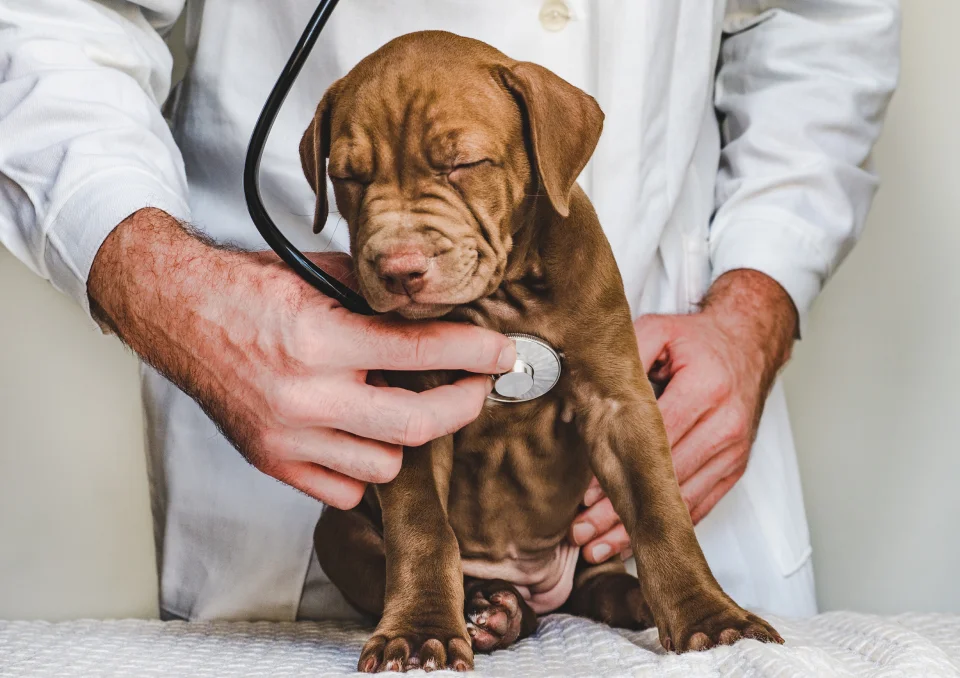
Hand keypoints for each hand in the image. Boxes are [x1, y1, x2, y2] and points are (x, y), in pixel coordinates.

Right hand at [88, 208, 515, 508]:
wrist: (178, 313)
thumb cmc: (246, 290)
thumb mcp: (319, 276)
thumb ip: (379, 301)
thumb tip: (440, 315)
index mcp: (321, 341)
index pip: (422, 351)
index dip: (475, 352)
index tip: (502, 353)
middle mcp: (305, 396)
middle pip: (417, 424)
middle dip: (464, 404)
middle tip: (477, 385)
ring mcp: (288, 437)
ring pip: (386, 466)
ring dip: (407, 440)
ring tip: (403, 407)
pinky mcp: (272, 461)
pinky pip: (343, 491)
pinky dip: (363, 469)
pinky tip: (360, 436)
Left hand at [570, 269, 795, 561]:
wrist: (749, 342)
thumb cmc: (698, 341)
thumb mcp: (660, 331)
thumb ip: (626, 355)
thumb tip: (586, 392)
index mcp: (705, 390)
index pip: (655, 441)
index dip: (620, 470)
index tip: (586, 496)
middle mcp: (724, 426)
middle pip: (666, 479)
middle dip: (622, 510)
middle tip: (584, 533)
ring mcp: (733, 452)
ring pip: (682, 500)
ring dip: (642, 528)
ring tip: (599, 548)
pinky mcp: (734, 468)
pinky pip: (700, 504)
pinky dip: (667, 525)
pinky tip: (637, 541)